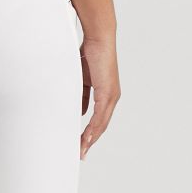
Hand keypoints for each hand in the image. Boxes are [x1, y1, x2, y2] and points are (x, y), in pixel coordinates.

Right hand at [79, 35, 120, 159]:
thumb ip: (81, 94)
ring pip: (101, 123)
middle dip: (90, 140)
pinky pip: (100, 114)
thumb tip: (79, 111)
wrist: (98, 39)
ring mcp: (111, 96)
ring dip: (91, 138)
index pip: (98, 119)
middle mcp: (111, 98)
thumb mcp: (82, 78)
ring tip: (82, 149)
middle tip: (80, 153)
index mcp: (105, 94)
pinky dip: (93, 127)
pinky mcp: (108, 92)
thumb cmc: (89, 54)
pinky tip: (87, 136)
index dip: (90, 132)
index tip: (81, 143)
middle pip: (100, 126)